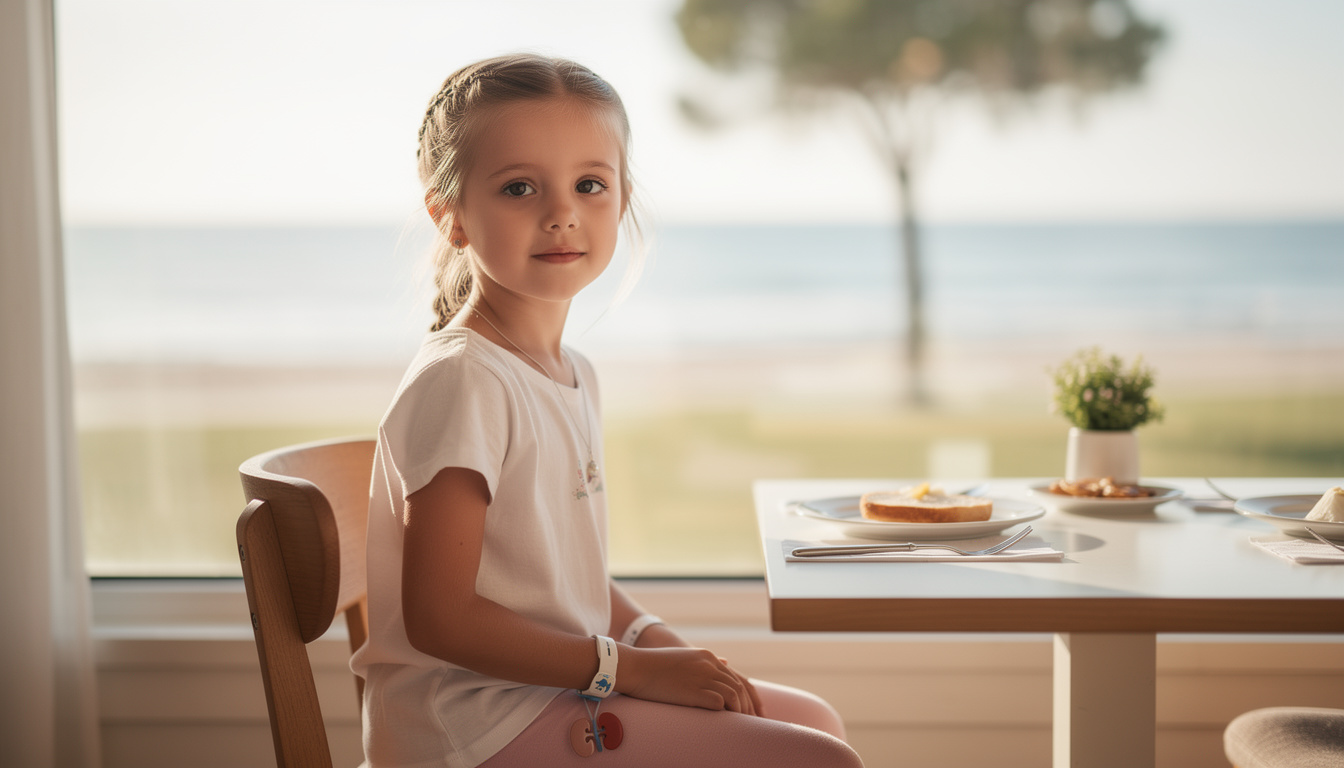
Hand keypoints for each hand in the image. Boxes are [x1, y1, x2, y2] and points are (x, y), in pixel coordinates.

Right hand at [618, 647, 758, 714]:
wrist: (635, 667)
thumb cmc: (653, 666)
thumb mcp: (684, 656)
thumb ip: (705, 661)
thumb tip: (726, 662)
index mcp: (706, 657)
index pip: (737, 677)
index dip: (750, 695)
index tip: (757, 711)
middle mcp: (708, 664)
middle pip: (740, 687)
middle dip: (750, 707)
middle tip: (756, 723)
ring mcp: (702, 676)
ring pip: (734, 695)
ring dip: (741, 712)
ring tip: (743, 726)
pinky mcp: (694, 690)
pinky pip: (721, 703)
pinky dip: (728, 713)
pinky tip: (729, 723)